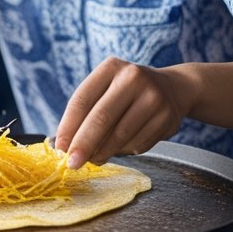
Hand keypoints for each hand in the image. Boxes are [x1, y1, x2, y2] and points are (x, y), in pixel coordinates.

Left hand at [53, 57, 184, 168]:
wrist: (172, 88)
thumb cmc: (127, 92)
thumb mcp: (106, 89)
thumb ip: (85, 113)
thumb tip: (64, 146)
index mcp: (111, 68)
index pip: (82, 99)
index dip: (68, 126)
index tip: (60, 148)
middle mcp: (133, 78)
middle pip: (102, 118)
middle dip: (84, 145)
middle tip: (72, 163)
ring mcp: (153, 97)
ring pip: (120, 135)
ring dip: (103, 153)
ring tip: (94, 159)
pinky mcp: (167, 118)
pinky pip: (138, 144)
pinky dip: (124, 151)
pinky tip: (121, 147)